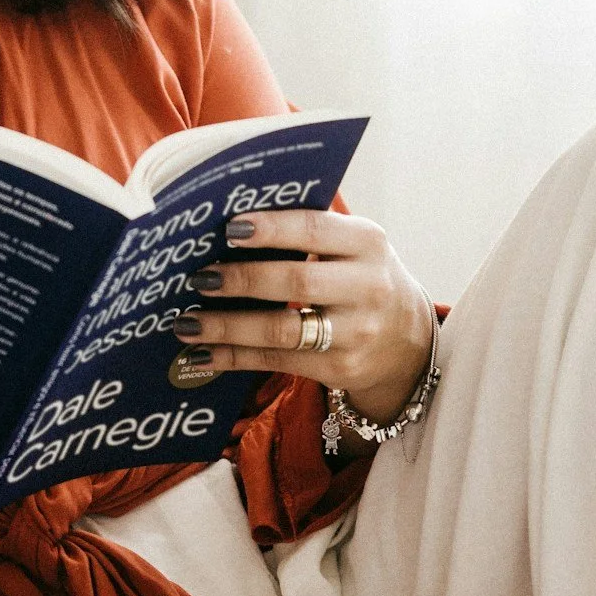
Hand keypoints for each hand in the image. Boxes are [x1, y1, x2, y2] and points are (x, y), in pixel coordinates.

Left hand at [172, 208, 433, 426]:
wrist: (408, 342)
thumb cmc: (360, 279)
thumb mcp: (352, 247)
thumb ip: (308, 232)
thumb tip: (229, 226)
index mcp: (367, 243)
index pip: (315, 229)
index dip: (270, 229)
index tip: (229, 229)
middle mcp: (368, 287)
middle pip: (295, 281)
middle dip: (241, 279)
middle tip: (199, 277)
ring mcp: (356, 332)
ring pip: (282, 330)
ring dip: (227, 326)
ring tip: (187, 322)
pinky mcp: (341, 369)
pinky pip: (278, 362)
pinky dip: (234, 357)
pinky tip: (202, 355)